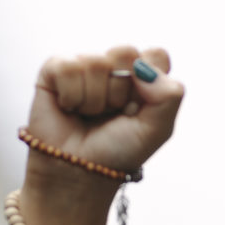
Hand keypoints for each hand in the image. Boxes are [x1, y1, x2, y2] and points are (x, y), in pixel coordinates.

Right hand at [24, 46, 183, 201]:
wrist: (79, 172)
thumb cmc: (118, 151)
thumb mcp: (158, 129)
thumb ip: (170, 95)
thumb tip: (143, 67)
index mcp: (142, 77)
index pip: (156, 55)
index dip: (149, 82)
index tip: (138, 109)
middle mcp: (115, 67)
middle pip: (126, 52)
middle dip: (120, 91)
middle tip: (112, 113)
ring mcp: (85, 66)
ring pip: (96, 62)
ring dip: (95, 99)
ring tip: (89, 115)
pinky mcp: (54, 70)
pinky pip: (68, 67)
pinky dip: (71, 96)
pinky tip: (69, 109)